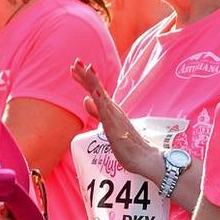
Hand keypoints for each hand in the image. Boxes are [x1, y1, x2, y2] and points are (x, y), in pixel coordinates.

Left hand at [72, 59, 153, 173]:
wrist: (145, 159)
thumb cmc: (128, 145)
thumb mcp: (107, 125)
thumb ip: (97, 112)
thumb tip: (85, 99)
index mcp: (111, 109)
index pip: (95, 91)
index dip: (85, 79)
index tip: (74, 68)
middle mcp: (114, 110)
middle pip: (97, 89)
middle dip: (86, 75)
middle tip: (76, 61)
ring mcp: (115, 117)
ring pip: (102, 96)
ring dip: (94, 82)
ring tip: (87, 68)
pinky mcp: (115, 128)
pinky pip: (106, 113)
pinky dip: (100, 102)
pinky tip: (94, 93)